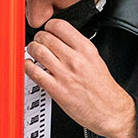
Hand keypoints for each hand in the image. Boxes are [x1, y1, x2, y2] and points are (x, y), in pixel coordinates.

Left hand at [25, 19, 136, 137]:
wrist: (110, 111)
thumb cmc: (104, 89)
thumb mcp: (96, 59)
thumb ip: (78, 47)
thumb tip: (61, 38)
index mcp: (86, 49)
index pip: (60, 26)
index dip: (49, 26)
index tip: (47, 30)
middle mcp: (75, 59)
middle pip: (46, 37)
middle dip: (38, 38)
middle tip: (38, 42)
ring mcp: (64, 74)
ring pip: (37, 51)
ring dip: (31, 49)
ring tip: (33, 52)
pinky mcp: (56, 89)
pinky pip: (34, 72)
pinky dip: (27, 66)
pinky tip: (29, 66)